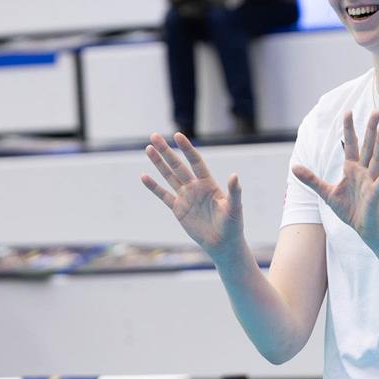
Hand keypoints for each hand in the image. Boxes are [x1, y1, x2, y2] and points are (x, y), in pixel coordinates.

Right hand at [141, 132, 242, 254]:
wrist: (223, 243)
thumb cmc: (232, 224)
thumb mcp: (234, 207)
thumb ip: (234, 191)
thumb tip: (234, 175)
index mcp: (209, 183)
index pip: (195, 162)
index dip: (186, 149)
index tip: (177, 135)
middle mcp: (195, 187)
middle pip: (178, 165)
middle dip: (166, 151)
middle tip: (154, 136)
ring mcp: (186, 197)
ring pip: (169, 176)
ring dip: (158, 163)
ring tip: (148, 148)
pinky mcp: (178, 209)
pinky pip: (163, 195)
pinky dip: (153, 187)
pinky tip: (144, 176)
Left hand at [292, 110, 378, 242]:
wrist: (362, 227)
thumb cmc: (348, 209)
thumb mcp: (326, 193)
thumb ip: (311, 179)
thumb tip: (293, 167)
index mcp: (352, 168)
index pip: (350, 144)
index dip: (348, 128)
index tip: (347, 111)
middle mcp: (363, 171)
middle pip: (367, 145)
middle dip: (370, 128)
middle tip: (376, 110)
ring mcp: (371, 180)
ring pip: (377, 158)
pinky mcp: (375, 193)